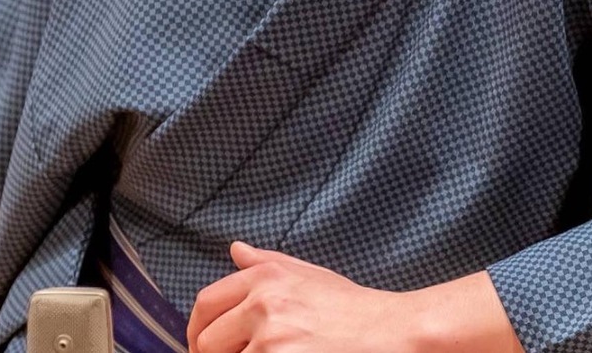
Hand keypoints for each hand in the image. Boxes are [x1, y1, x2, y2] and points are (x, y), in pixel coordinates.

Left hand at [186, 242, 523, 352]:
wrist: (392, 334)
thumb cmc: (353, 310)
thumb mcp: (309, 275)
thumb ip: (266, 263)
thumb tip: (235, 248)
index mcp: (266, 277)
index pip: (206, 304)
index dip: (199, 331)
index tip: (204, 346)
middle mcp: (264, 303)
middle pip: (207, 340)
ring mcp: (271, 339)